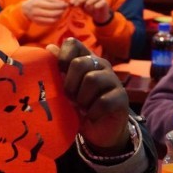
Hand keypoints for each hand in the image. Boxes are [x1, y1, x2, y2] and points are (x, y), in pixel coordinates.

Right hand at [21, 0, 67, 23]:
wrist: (25, 9)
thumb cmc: (36, 1)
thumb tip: (63, 3)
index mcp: (38, 3)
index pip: (52, 6)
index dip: (61, 5)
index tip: (65, 4)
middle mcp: (37, 11)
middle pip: (53, 13)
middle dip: (61, 11)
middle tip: (64, 8)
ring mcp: (37, 18)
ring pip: (53, 20)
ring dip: (59, 16)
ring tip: (61, 12)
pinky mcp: (39, 23)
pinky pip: (50, 23)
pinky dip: (55, 20)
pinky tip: (56, 16)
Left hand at [47, 38, 129, 154]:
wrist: (98, 129)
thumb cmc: (77, 104)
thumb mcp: (64, 87)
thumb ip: (58, 68)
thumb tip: (50, 47)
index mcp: (84, 59)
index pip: (73, 43)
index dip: (62, 56)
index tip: (60, 73)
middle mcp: (100, 65)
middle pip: (80, 63)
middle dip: (70, 84)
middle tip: (69, 97)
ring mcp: (113, 80)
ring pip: (92, 80)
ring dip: (81, 98)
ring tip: (80, 107)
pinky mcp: (122, 97)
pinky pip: (104, 101)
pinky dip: (92, 111)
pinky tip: (90, 116)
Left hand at [70, 0, 110, 24]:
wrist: (98, 15)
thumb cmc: (89, 8)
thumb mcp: (82, 5)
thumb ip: (77, 2)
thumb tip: (69, 3)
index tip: (71, 2)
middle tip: (76, 5)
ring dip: (89, 2)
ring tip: (86, 7)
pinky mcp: (105, 2)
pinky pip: (102, 2)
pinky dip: (97, 5)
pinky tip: (95, 7)